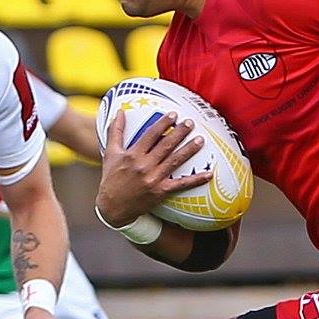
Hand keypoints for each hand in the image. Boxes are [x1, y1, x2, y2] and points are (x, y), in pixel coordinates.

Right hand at [95, 109, 207, 226]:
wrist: (112, 207)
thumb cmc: (111, 178)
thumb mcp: (110, 153)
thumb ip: (115, 131)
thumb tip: (119, 111)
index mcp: (132, 155)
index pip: (150, 135)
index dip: (163, 124)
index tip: (174, 115)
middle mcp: (144, 166)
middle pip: (165, 146)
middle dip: (179, 133)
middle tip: (191, 122)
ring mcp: (153, 179)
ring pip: (174, 161)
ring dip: (189, 150)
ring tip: (200, 140)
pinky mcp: (161, 192)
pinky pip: (181, 184)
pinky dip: (196, 179)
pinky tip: (209, 173)